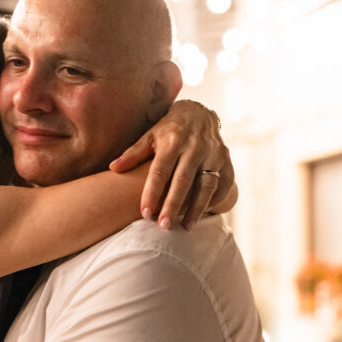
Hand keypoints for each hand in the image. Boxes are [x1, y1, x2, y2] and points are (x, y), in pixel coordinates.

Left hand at [110, 100, 234, 229]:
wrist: (200, 114)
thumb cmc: (169, 130)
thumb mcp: (150, 136)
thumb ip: (133, 153)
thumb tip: (114, 168)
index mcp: (173, 140)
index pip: (160, 170)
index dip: (152, 192)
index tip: (145, 213)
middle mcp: (195, 147)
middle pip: (183, 180)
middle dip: (173, 205)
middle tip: (163, 226)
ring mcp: (214, 154)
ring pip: (206, 185)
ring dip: (196, 208)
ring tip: (185, 226)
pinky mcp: (227, 162)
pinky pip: (223, 185)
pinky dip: (213, 201)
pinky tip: (202, 214)